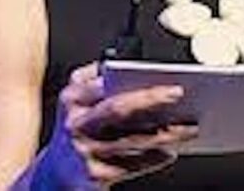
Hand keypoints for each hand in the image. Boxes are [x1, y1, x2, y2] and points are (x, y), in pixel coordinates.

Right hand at [41, 63, 197, 188]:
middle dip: (151, 99)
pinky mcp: (95, 175)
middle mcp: (76, 123)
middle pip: (118, 108)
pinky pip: (133, 165)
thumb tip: (134, 66)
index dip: (128, 77)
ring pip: (133, 139)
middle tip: (179, 92)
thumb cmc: (78, 129)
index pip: (102, 83)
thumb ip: (97, 78)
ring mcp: (84, 151)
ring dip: (166, 133)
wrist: (53, 176)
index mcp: (72, 97)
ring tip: (190, 127)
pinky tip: (170, 151)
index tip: (161, 76)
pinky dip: (155, 158)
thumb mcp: (78, 100)